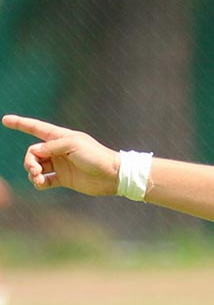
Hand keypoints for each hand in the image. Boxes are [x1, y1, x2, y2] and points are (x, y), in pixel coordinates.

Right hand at [2, 114, 118, 195]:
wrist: (112, 175)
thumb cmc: (95, 156)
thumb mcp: (72, 145)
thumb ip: (51, 147)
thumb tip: (34, 152)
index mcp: (61, 137)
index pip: (36, 128)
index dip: (20, 124)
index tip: (5, 120)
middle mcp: (58, 150)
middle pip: (32, 152)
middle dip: (29, 161)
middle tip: (35, 169)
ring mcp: (60, 164)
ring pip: (35, 167)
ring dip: (32, 173)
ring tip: (38, 178)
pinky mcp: (63, 179)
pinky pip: (43, 180)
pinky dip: (39, 183)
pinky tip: (41, 184)